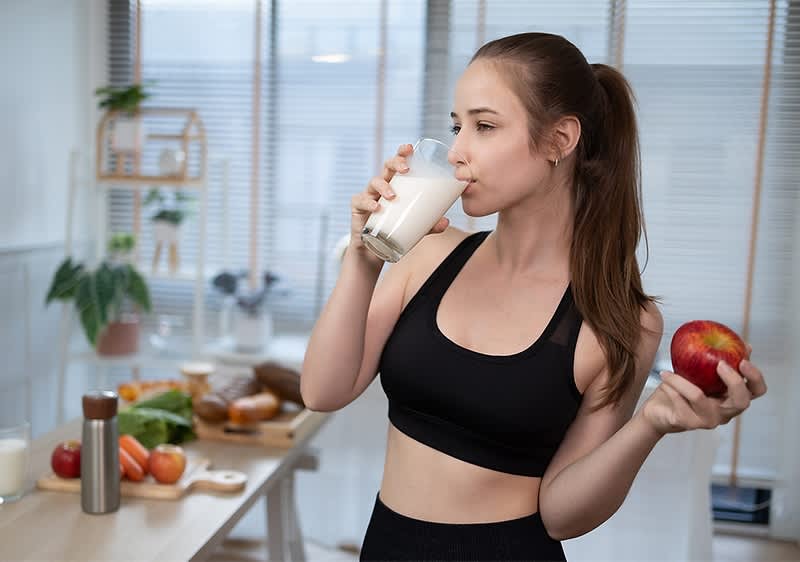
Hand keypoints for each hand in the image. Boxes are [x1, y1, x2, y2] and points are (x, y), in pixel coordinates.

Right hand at [348, 143, 448, 258]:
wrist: (373, 249)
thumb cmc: (394, 229)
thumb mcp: (415, 227)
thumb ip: (430, 225)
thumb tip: (446, 222)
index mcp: (395, 184)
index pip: (398, 164)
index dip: (402, 153)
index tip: (410, 148)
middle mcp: (381, 187)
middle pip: (386, 167)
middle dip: (395, 163)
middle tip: (406, 169)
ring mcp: (368, 196)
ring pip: (374, 183)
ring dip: (384, 186)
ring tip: (393, 196)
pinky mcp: (358, 208)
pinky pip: (360, 202)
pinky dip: (368, 203)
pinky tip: (377, 208)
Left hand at [641, 345, 766, 435]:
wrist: (659, 410)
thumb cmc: (683, 388)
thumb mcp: (700, 371)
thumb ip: (719, 360)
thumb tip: (742, 343)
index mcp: (731, 397)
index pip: (757, 391)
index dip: (755, 377)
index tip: (743, 360)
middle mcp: (725, 412)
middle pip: (742, 401)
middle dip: (734, 381)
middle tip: (719, 364)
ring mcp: (708, 420)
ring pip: (699, 397)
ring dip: (681, 381)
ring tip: (667, 371)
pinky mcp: (689, 423)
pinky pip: (680, 401)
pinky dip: (671, 386)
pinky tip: (664, 377)